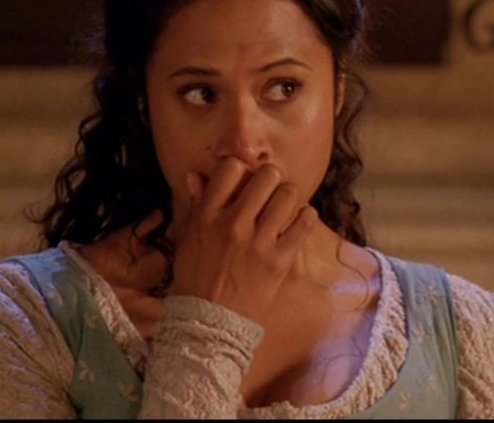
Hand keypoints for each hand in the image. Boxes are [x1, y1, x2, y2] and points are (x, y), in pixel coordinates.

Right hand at [169, 156, 317, 324]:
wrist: (208, 326)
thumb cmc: (195, 282)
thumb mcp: (187, 241)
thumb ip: (196, 206)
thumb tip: (195, 175)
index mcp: (207, 217)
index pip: (231, 167)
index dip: (241, 170)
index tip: (244, 181)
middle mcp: (233, 224)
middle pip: (266, 175)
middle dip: (269, 180)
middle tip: (268, 193)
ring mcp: (258, 242)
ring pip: (288, 194)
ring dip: (288, 197)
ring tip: (283, 208)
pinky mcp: (279, 260)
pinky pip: (304, 223)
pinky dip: (305, 218)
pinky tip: (298, 222)